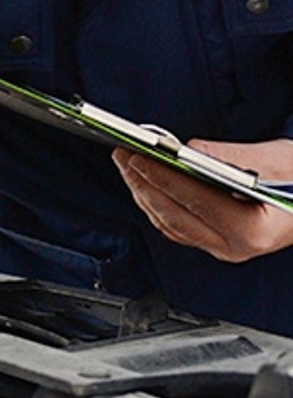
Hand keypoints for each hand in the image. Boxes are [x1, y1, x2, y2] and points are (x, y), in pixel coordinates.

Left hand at [113, 137, 292, 262]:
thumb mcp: (276, 159)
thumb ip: (231, 156)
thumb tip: (188, 149)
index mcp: (254, 229)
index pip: (196, 202)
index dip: (162, 178)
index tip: (136, 156)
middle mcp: (236, 246)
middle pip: (175, 216)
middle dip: (142, 183)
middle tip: (121, 155)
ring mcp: (224, 248)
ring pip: (170, 224)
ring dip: (143, 193)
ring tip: (125, 164)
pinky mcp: (215, 243)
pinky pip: (175, 227)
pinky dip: (155, 204)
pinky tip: (143, 184)